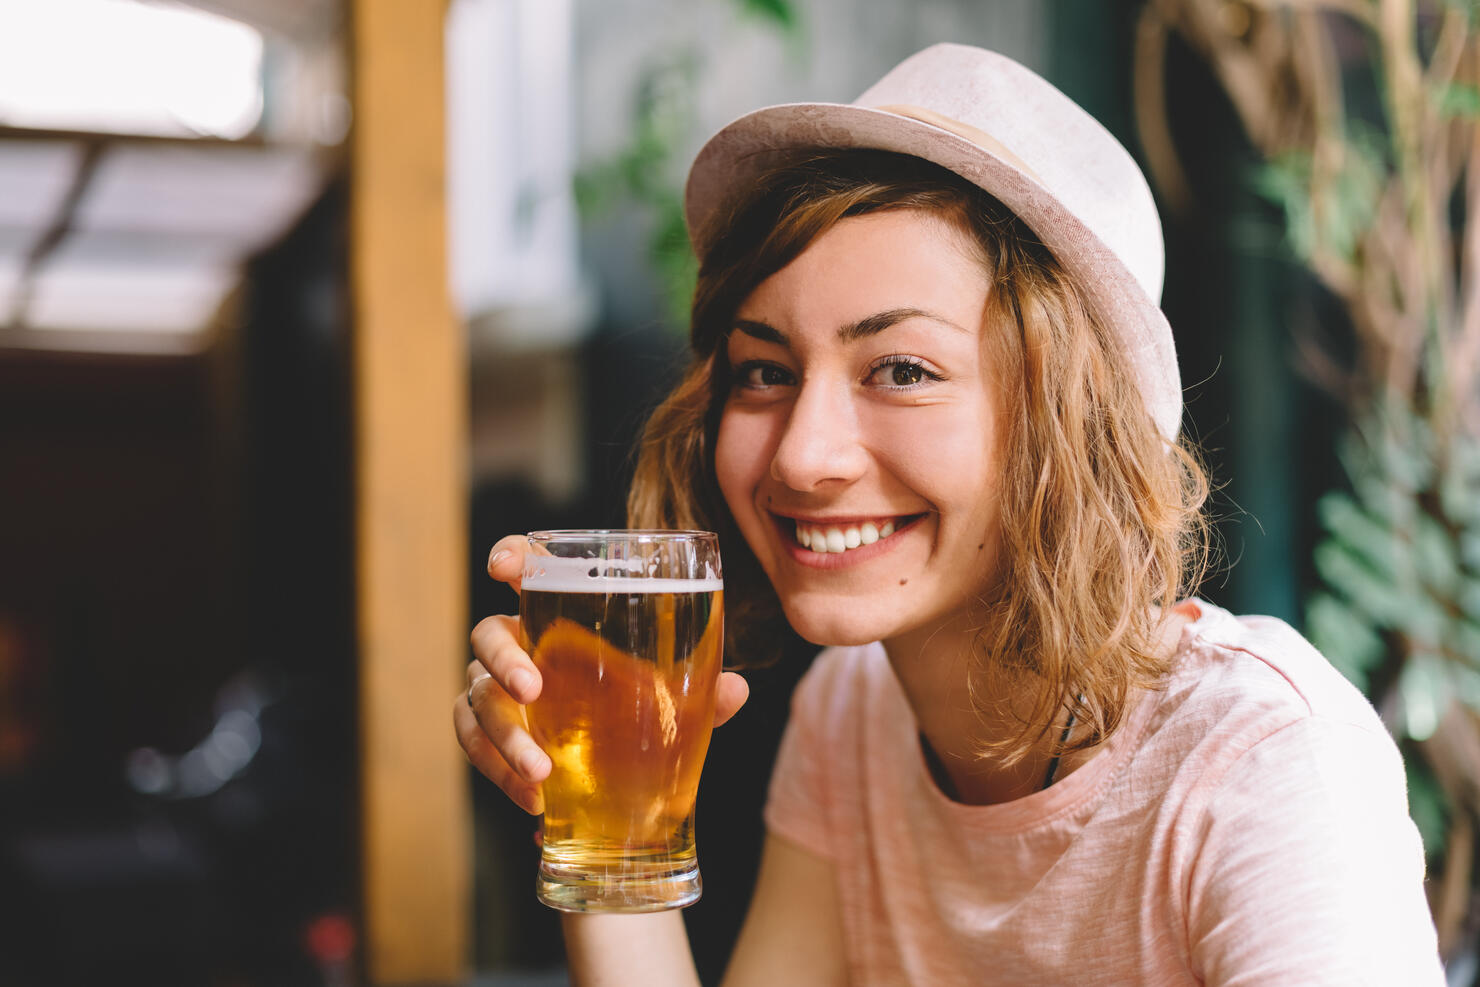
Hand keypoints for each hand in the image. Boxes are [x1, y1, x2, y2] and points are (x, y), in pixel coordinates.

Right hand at [454, 534, 750, 814]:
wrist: (616, 775)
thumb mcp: (673, 702)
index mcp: (559, 616)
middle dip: (504, 659)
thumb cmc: (637, 712)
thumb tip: (736, 689)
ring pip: (474, 699)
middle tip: (533, 691)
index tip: (502, 566)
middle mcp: (519, 646)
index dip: (511, 558)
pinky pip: (474, 746)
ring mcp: (495, 691)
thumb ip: (701, 693)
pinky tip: (535, 800)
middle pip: (488, 635)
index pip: (527, 571)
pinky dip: (499, 772)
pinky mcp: (486, 735)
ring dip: (503, 734)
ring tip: (541, 770)